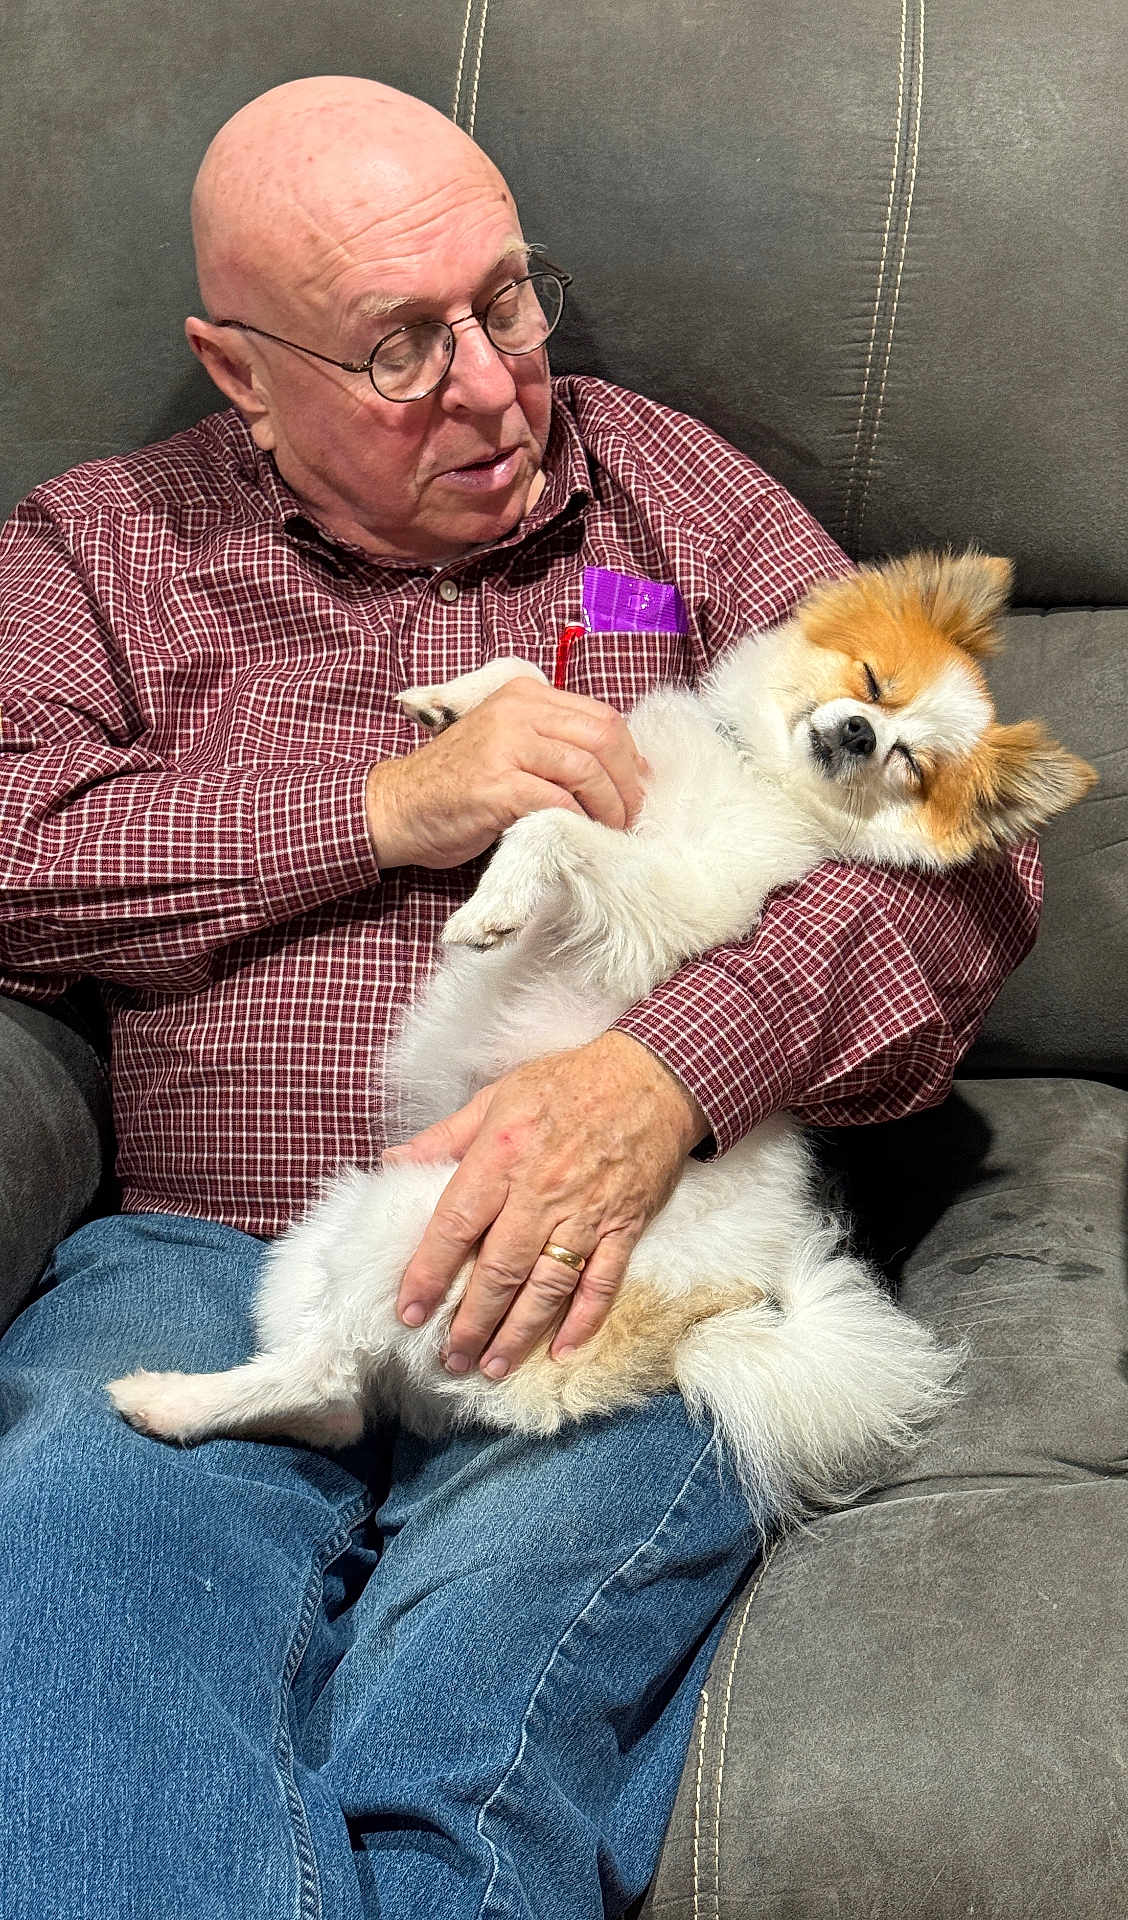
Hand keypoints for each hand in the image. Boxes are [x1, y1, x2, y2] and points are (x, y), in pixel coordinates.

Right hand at [365, 677, 646, 869]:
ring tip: (611, 829)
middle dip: (628, 782)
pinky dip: (578, 820)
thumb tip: (626, 770)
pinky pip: (557, 800)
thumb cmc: (458, 784)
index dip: (631, 756)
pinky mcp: (496, 785)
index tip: (637, 789)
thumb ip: (556, 744)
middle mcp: (517, 711)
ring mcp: (505, 745)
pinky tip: (580, 834)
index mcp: (525, 695)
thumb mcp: (510, 744)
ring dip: (609, 805)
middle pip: (603, 737)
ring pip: (585, 768)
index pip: (602, 716)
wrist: (398, 807)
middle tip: (631, 815)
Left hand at [385, 1031, 707, 1376]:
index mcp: (502, 1156)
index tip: (409, 1311)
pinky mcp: (625, 1226)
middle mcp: (541, 1192)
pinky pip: (603, 1282)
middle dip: (471, 1322)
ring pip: (547, 1286)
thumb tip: (392, 1162)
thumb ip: (444, 1136)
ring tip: (492, 1367)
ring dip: (518, 1332)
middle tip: (449, 1359)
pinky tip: (560, 1351)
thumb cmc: (567, 1082)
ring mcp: (586, 1214)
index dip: (428, 1273)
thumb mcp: (496, 1096)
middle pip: (499, 1271)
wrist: (651, 1076)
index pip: (455, 1225)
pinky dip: (583, 1320)